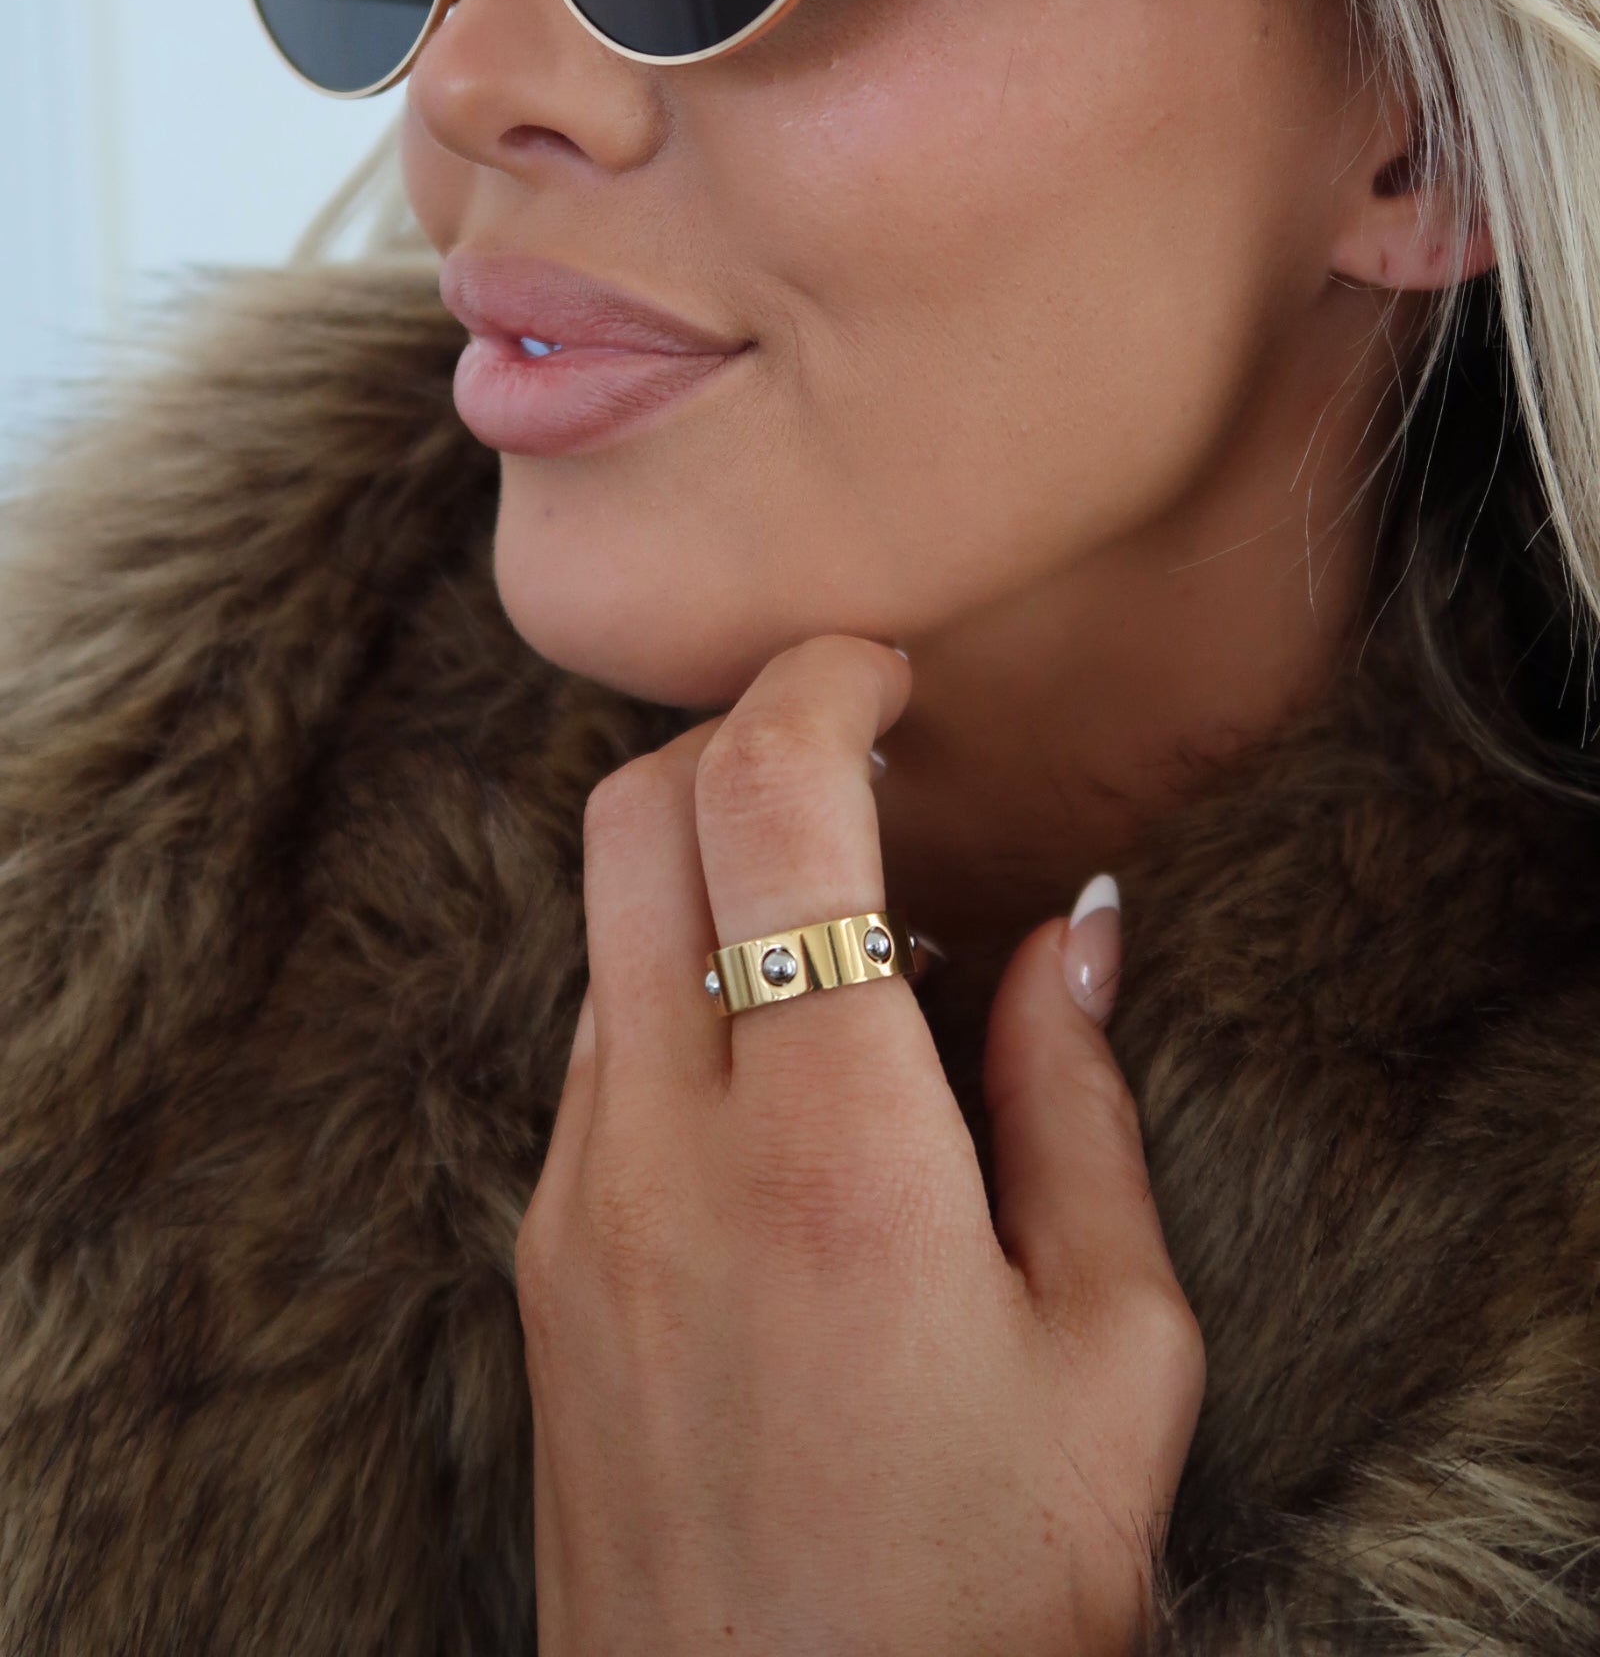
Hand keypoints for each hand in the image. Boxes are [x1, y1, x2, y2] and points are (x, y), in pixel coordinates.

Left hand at [517, 635, 1203, 1655]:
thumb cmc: (988, 1592)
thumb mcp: (1113, 1349)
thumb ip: (1079, 1105)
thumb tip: (1072, 928)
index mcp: (834, 1147)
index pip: (765, 803)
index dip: (819, 682)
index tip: (885, 670)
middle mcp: (666, 1146)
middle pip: (629, 818)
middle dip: (736, 735)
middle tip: (858, 757)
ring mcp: (578, 1206)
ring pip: (599, 932)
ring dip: (702, 871)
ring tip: (847, 938)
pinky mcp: (543, 1268)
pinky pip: (589, 1052)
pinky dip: (671, 990)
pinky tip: (784, 1076)